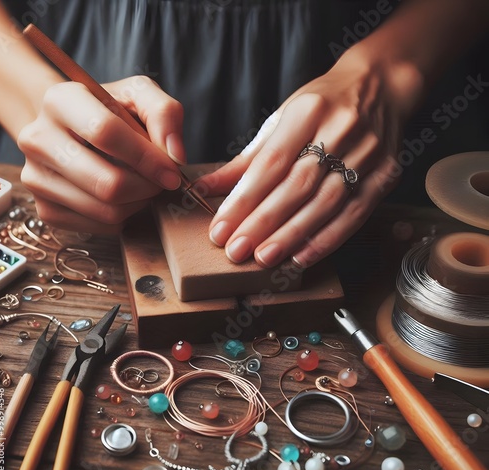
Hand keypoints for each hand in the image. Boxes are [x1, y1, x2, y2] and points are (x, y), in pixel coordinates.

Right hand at [18, 76, 185, 232]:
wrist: (70, 129)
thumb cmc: (110, 112)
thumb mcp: (139, 96)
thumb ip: (164, 114)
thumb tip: (175, 156)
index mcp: (60, 101)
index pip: (105, 133)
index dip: (147, 158)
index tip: (172, 172)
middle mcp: (38, 139)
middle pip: (107, 184)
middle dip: (147, 188)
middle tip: (161, 182)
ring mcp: (37, 178)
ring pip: (107, 211)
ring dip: (139, 203)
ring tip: (143, 185)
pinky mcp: (46, 210)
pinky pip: (101, 227)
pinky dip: (124, 216)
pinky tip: (124, 197)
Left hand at [200, 47, 422, 267]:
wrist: (379, 88)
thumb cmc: (321, 106)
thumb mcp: (281, 120)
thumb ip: (246, 159)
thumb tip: (206, 188)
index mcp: (307, 112)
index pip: (270, 163)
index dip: (243, 199)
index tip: (221, 228)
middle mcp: (340, 131)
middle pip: (296, 186)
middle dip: (263, 223)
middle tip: (236, 250)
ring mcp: (367, 154)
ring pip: (325, 203)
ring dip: (292, 235)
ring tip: (264, 258)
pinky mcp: (385, 176)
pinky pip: (355, 214)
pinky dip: (327, 239)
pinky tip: (302, 256)